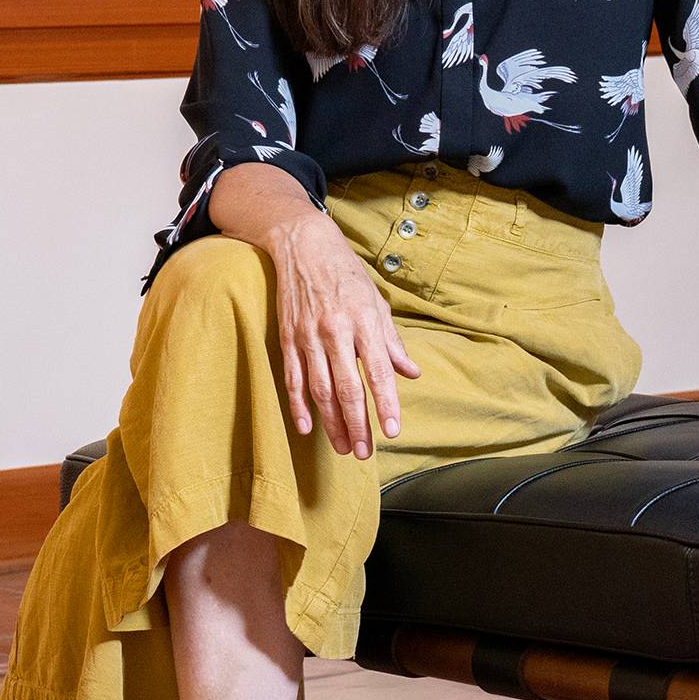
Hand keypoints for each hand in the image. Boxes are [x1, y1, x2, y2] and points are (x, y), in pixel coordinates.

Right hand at [252, 207, 420, 458]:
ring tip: (343, 447)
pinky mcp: (288, 338)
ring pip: (320, 389)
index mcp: (363, 321)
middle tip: (364, 452)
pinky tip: (307, 427)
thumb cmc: (346, 275)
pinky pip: (293, 378)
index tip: (392, 431)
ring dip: (331, 422)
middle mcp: (335, 331)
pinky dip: (298, 405)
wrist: (304, 246)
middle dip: (357, 424)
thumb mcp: (376, 303)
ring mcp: (308, 336)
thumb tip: (410, 373)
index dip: (385, 403)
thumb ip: (391, 342)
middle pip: (347, 387)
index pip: (377, 371)